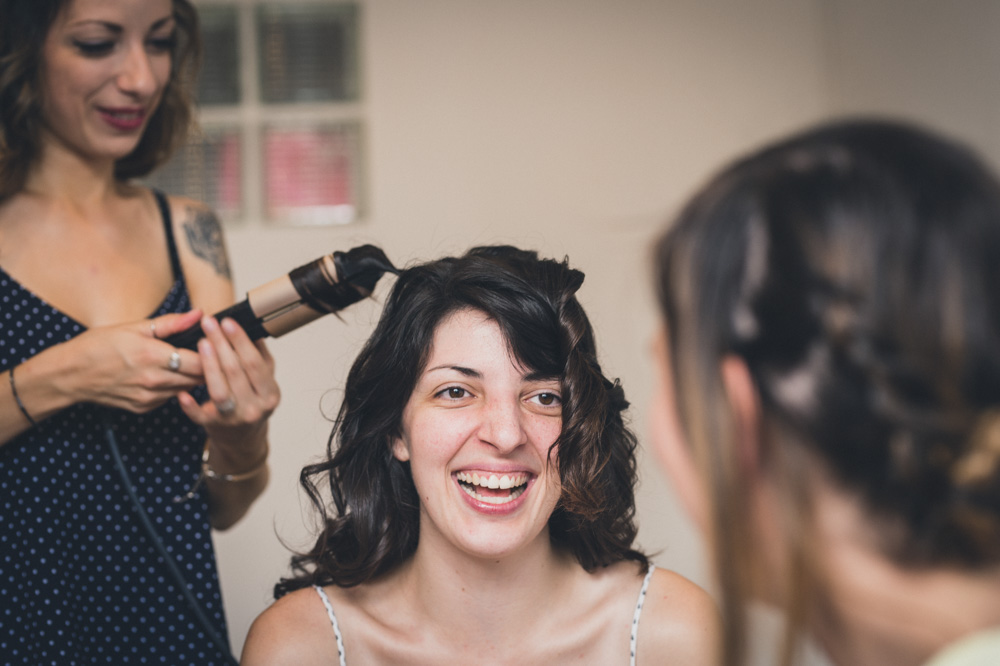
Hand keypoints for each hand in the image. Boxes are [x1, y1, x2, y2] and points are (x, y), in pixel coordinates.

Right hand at [69, 310, 204, 412]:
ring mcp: (149, 397)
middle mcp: (153, 380)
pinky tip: (169, 375)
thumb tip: (199, 314)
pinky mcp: (143, 408)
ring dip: (192, 378)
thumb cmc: (99, 346)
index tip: (217, 344)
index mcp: (153, 356)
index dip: (213, 353)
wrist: (70, 375)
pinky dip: (174, 387)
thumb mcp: (134, 327)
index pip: (200, 361)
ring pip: (186, 389)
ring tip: (192, 363)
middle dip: (208, 366)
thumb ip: (171, 323)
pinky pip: (170, 397)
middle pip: (198, 378)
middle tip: (212, 354)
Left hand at [176, 316, 279, 463]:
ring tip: (201, 343)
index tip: (228, 322)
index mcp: (269, 394)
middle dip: (222, 344)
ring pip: (219, 390)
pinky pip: (199, 415)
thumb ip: (260, 358)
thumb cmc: (251, 402)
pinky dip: (190, 405)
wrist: (242, 438)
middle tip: (209, 324)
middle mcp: (254, 407)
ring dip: (210, 365)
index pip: (254, 363)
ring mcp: (233, 418)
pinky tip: (182, 393)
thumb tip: (252, 330)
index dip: (241, 341)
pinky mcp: (213, 426)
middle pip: (236, 372)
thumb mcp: (263, 381)